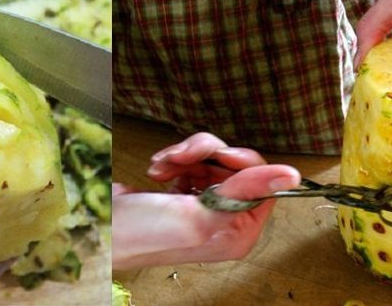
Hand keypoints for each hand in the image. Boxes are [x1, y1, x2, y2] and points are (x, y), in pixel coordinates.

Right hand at [112, 133, 299, 269]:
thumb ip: (246, 191)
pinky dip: (173, 159)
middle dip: (205, 155)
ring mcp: (203, 203)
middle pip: (235, 166)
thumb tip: (292, 176)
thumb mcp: (198, 213)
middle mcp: (226, 219)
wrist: (99, 227)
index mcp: (239, 232)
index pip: (263, 183)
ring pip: (211, 158)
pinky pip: (191, 160)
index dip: (240, 163)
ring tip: (164, 166)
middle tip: (182, 159)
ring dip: (185, 155)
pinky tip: (159, 170)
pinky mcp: (182, 190)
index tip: (217, 156)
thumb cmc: (140, 235)